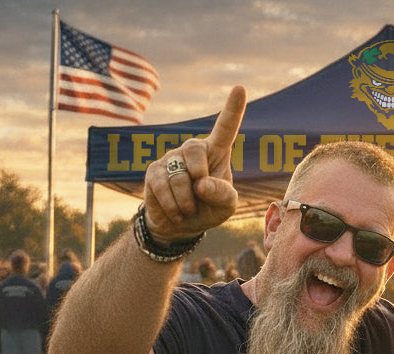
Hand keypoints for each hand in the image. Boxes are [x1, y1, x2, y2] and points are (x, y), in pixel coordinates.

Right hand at [143, 86, 246, 242]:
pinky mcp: (153, 170)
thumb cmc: (209, 209)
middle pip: (194, 151)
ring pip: (178, 177)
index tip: (240, 88)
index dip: (233, 109)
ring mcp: (171, 158)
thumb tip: (201, 183)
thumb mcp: (226, 207)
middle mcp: (193, 149)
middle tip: (201, 195)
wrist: (180, 225)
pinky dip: (173, 206)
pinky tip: (176, 211)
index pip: (226, 127)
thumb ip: (223, 194)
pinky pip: (162, 187)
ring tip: (189, 209)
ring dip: (187, 201)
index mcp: (217, 151)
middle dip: (199, 177)